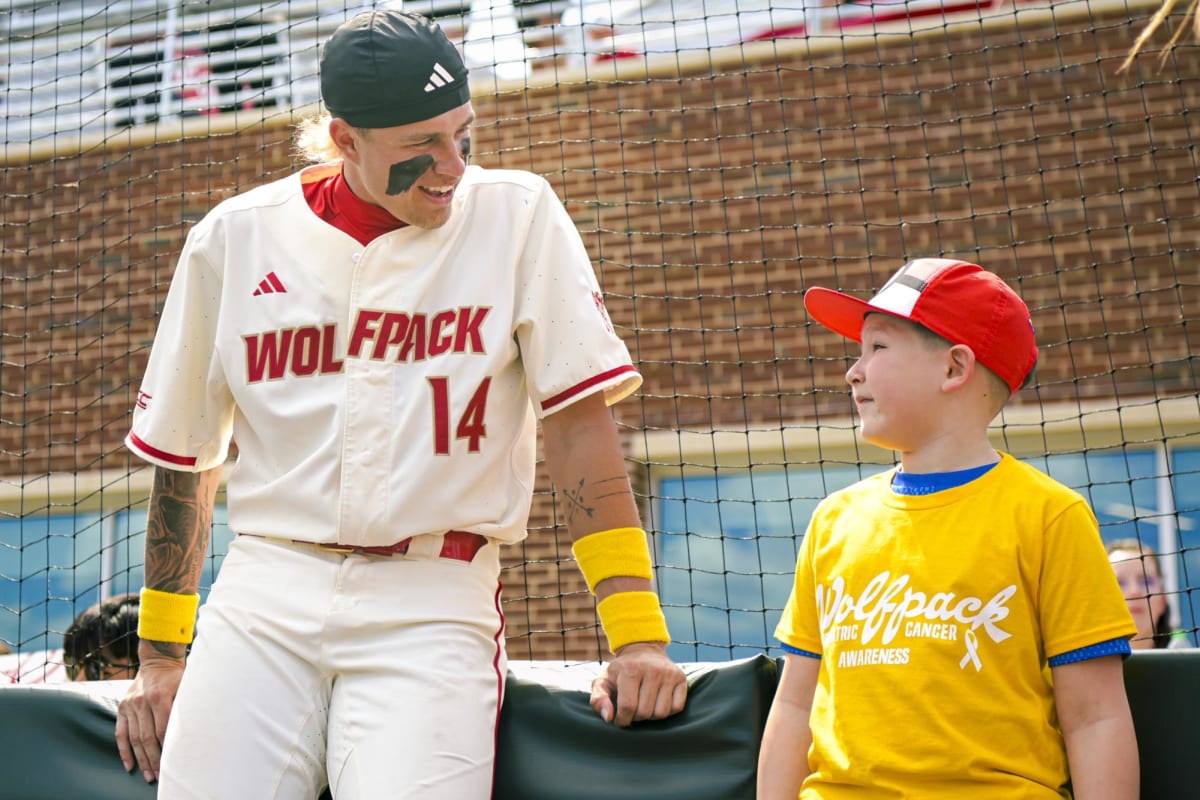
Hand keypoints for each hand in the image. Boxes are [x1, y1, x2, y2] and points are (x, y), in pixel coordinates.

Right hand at [115, 650, 185, 782]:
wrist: (157, 660)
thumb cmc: (176, 676)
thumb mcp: (186, 686)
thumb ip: (185, 706)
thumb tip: (193, 730)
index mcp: (159, 697)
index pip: (162, 729)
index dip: (166, 748)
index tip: (172, 762)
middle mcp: (141, 702)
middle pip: (146, 738)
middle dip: (154, 759)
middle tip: (159, 776)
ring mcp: (130, 705)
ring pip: (133, 738)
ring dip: (141, 759)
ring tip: (148, 775)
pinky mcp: (122, 708)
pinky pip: (120, 733)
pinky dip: (124, 751)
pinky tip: (129, 765)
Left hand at [589, 641, 687, 726]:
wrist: (643, 649)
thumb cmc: (621, 670)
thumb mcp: (603, 680)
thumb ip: (598, 699)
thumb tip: (608, 717)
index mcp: (631, 670)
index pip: (628, 707)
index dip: (622, 719)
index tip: (620, 718)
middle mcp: (652, 670)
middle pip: (645, 712)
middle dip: (636, 717)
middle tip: (632, 710)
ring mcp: (669, 673)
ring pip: (662, 713)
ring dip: (651, 716)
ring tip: (644, 706)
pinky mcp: (681, 678)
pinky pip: (676, 708)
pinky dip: (667, 711)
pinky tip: (658, 702)